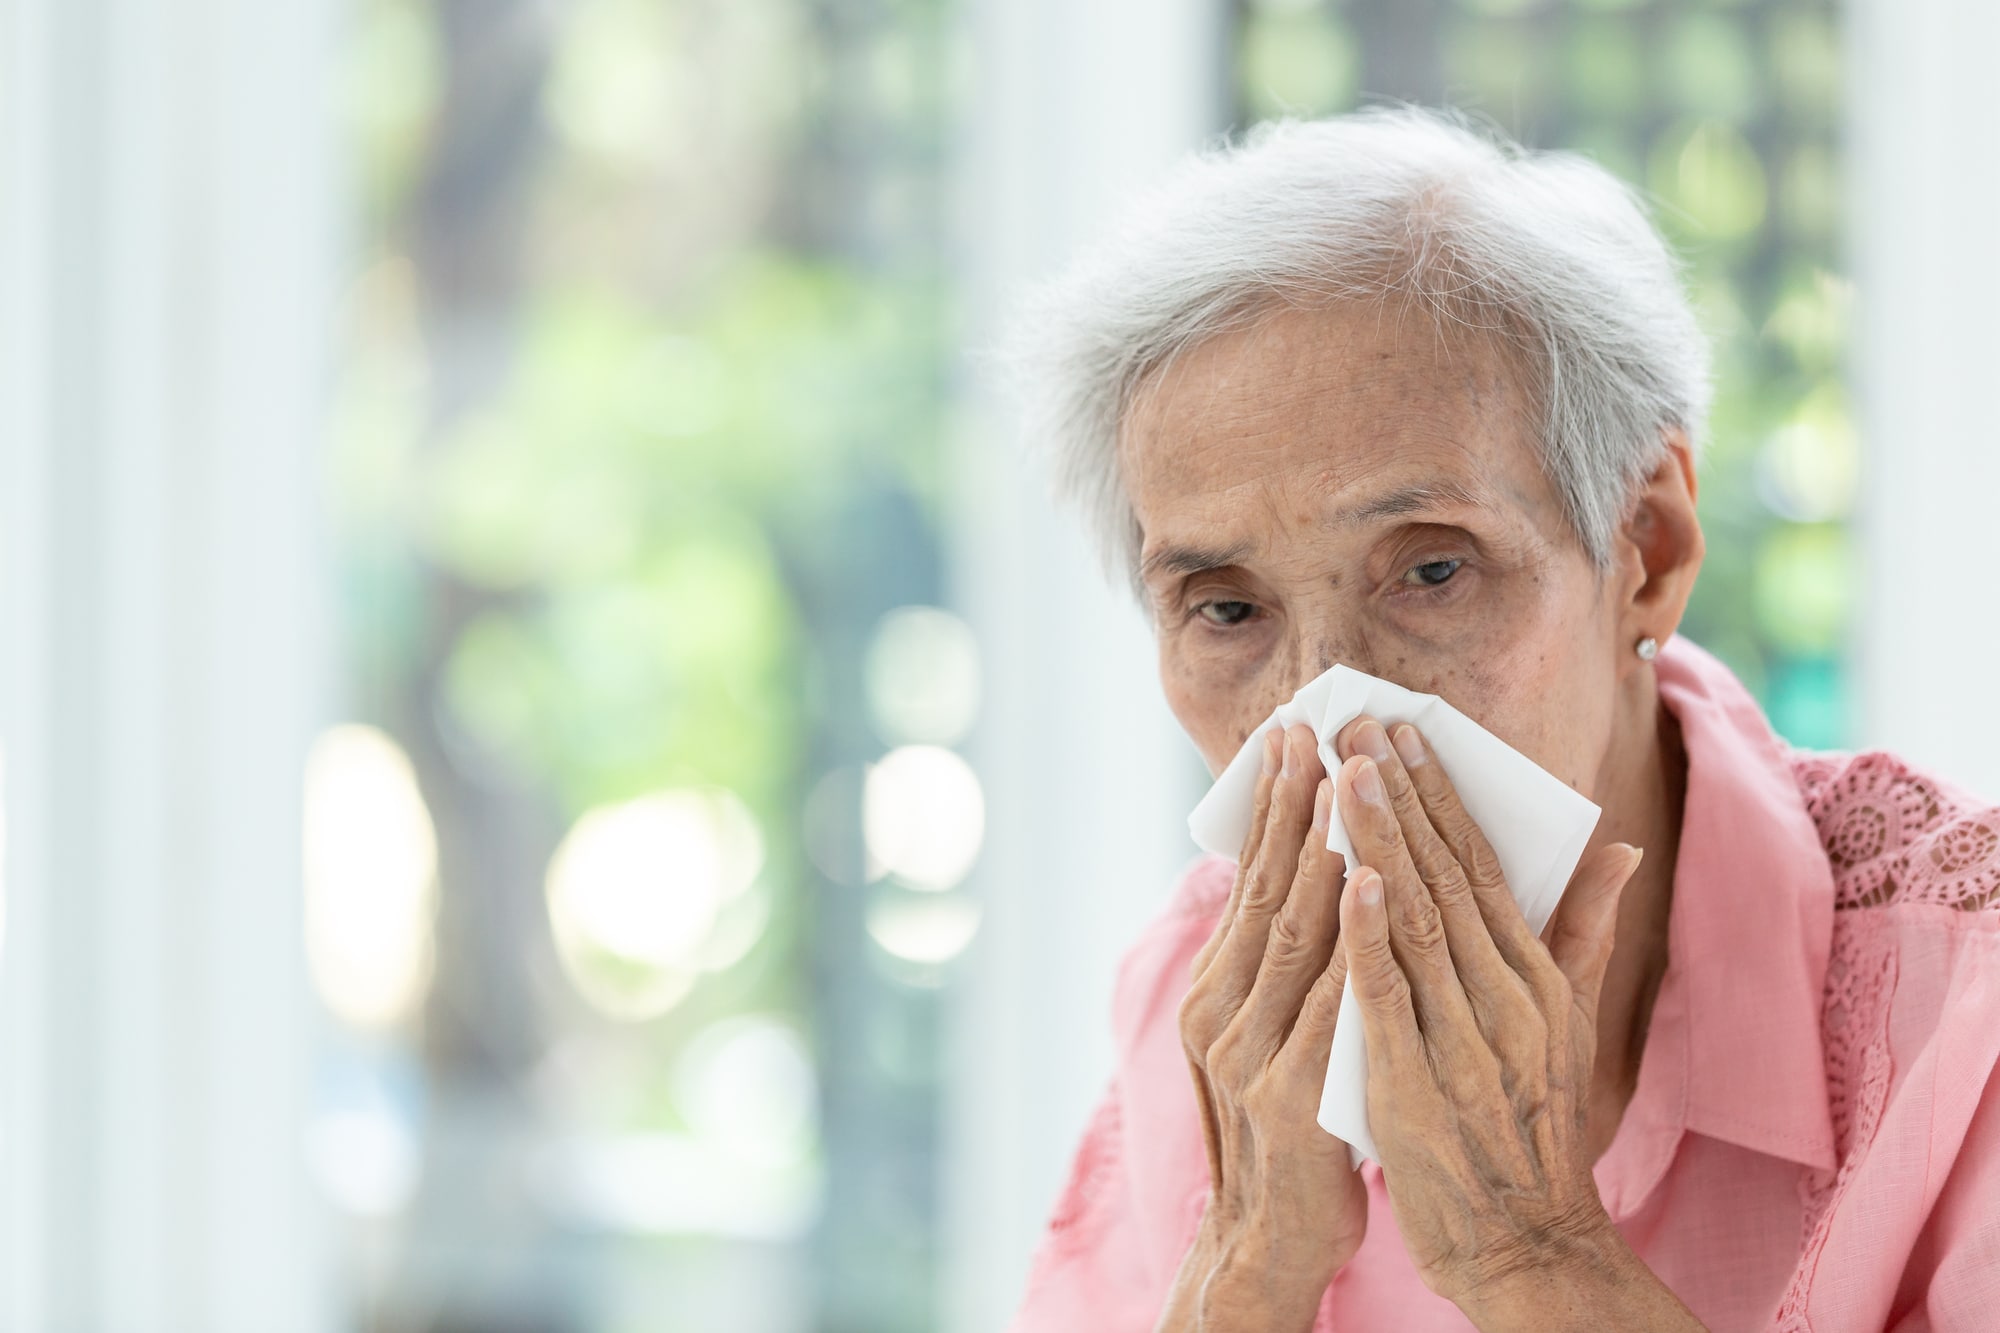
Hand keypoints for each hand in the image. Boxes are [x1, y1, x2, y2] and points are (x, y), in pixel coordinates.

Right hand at [1167, 723, 1366, 1329]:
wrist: (1272, 1236)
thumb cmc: (1299, 1123)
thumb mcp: (1282, 1033)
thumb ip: (1303, 960)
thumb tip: (1334, 878)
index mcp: (1224, 984)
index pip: (1254, 876)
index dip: (1277, 804)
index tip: (1299, 732)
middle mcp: (1219, 1005)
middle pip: (1263, 887)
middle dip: (1293, 804)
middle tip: (1315, 729)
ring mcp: (1244, 1050)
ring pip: (1288, 934)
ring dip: (1318, 853)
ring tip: (1344, 785)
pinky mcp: (1282, 1095)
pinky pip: (1322, 1005)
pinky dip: (1345, 946)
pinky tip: (1366, 896)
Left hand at [1328, 715, 1674, 1326]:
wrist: (1523, 1241)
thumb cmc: (1535, 1126)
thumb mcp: (1572, 1026)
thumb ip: (1585, 934)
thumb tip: (1620, 847)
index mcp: (1537, 980)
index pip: (1484, 866)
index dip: (1441, 795)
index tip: (1404, 732)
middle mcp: (1506, 1000)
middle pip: (1445, 877)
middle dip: (1397, 794)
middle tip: (1356, 723)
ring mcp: (1462, 1041)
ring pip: (1415, 920)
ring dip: (1376, 840)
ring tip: (1341, 770)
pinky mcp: (1416, 1083)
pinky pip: (1389, 995)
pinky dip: (1370, 934)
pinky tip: (1350, 876)